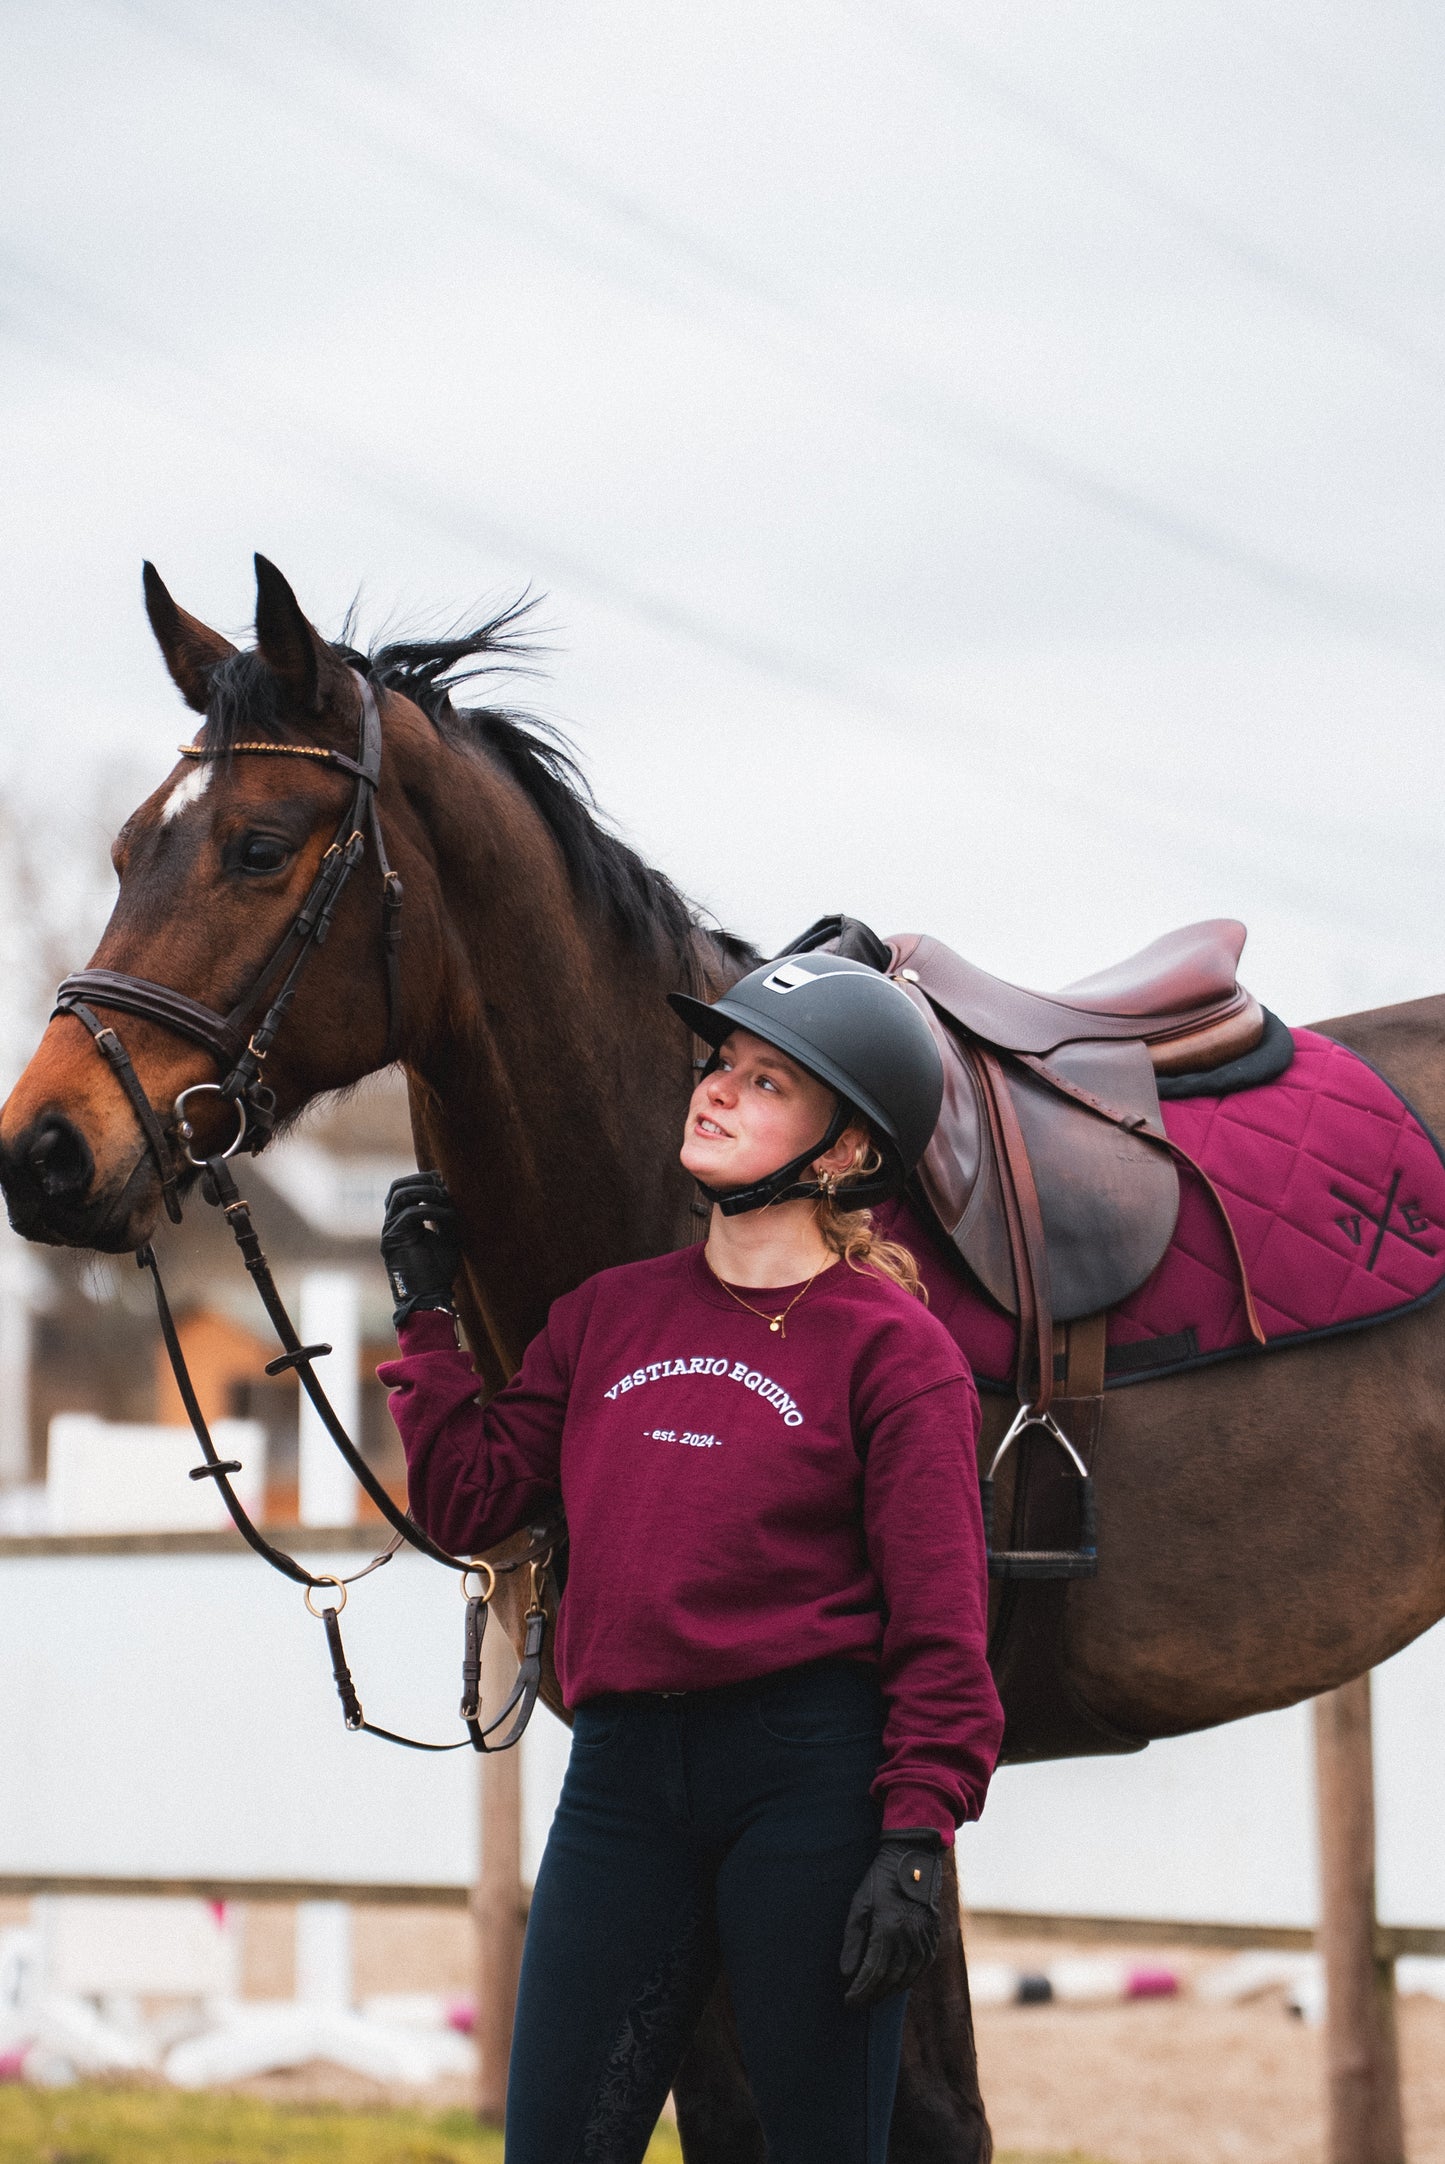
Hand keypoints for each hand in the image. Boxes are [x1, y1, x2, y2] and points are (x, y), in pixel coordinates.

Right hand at [381, 1171, 463, 1325]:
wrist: (427, 1299)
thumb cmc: (438, 1273)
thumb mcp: (446, 1238)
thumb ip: (445, 1217)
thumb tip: (451, 1193)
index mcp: (402, 1222)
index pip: (404, 1189)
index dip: (423, 1180)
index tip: (445, 1181)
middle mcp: (392, 1224)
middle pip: (397, 1187)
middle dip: (421, 1179)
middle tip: (442, 1184)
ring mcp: (390, 1231)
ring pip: (399, 1195)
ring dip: (425, 1190)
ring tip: (444, 1196)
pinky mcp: (393, 1239)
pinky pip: (411, 1213)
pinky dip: (433, 1210)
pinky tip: (448, 1216)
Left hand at [839, 1829, 944, 2008]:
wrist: (913, 1860)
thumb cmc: (880, 1881)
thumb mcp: (860, 1905)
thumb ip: (853, 1940)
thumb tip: (846, 1973)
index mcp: (888, 1930)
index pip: (872, 1972)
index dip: (859, 1990)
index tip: (848, 2001)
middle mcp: (909, 1939)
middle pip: (889, 1979)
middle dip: (872, 1995)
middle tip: (858, 2003)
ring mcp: (924, 1940)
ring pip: (906, 1977)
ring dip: (888, 1991)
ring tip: (873, 1997)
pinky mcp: (932, 1938)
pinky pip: (920, 1968)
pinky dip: (906, 1980)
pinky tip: (895, 1984)